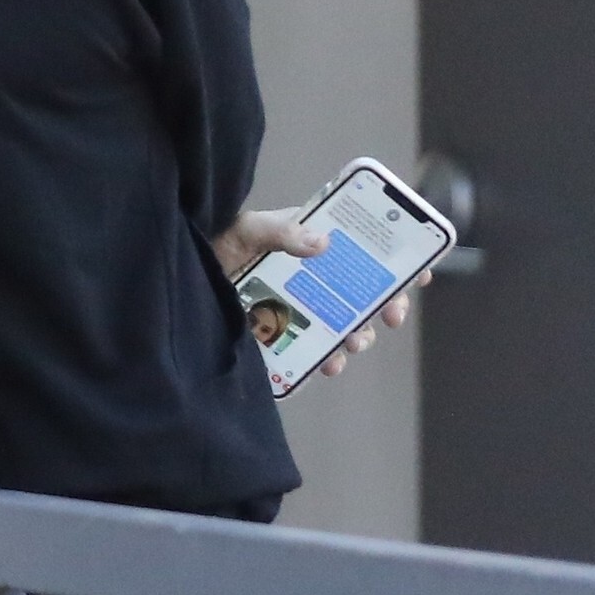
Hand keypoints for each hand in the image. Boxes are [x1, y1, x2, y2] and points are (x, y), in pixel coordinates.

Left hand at [213, 206, 429, 379]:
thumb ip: (280, 230)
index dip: (394, 258)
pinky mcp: (283, 332)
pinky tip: (329, 364)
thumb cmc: (213, 245)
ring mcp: (298, 305)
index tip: (418, 272)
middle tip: (392, 317)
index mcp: (306, 242)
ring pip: (345, 321)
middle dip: (385, 305)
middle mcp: (309, 274)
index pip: (360, 246)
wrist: (176, 282)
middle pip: (362, 289)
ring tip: (354, 343)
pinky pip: (315, 348)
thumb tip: (323, 243)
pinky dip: (328, 358)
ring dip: (359, 334)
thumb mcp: (245, 230)